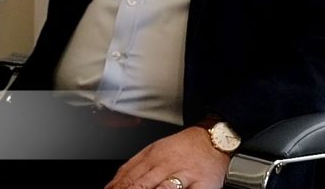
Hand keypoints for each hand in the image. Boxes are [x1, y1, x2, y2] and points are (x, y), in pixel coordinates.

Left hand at [104, 127, 229, 188]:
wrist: (211, 140)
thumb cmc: (182, 148)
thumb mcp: (152, 151)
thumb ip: (132, 168)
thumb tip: (112, 185)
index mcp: (151, 156)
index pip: (128, 176)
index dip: (117, 187)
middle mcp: (166, 165)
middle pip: (142, 184)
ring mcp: (184, 175)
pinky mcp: (203, 185)